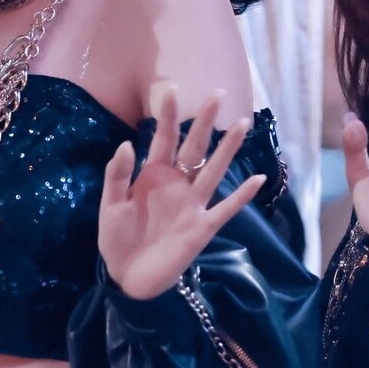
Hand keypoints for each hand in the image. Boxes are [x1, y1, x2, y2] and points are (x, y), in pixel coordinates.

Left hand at [98, 86, 268, 299]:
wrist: (128, 277)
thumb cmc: (117, 238)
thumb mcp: (110, 205)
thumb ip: (117, 175)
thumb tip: (127, 144)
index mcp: (153, 175)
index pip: (164, 140)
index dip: (168, 117)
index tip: (172, 90)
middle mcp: (177, 184)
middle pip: (194, 148)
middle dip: (205, 122)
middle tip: (218, 95)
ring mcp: (192, 204)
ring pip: (213, 170)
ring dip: (228, 149)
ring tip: (242, 124)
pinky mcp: (202, 227)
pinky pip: (225, 208)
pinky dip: (241, 195)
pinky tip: (258, 179)